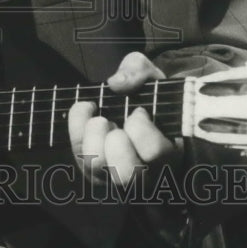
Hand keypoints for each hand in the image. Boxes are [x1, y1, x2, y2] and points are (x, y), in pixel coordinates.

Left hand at [68, 52, 179, 191]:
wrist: (138, 112)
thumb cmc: (149, 98)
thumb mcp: (151, 77)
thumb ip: (139, 71)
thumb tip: (116, 83)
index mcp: (169, 154)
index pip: (154, 153)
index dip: (141, 129)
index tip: (139, 112)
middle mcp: (144, 174)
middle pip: (125, 174)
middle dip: (116, 143)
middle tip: (114, 123)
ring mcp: (116, 176)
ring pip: (96, 168)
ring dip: (92, 137)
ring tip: (100, 120)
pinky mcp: (94, 170)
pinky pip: (78, 154)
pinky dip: (76, 127)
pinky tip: (87, 109)